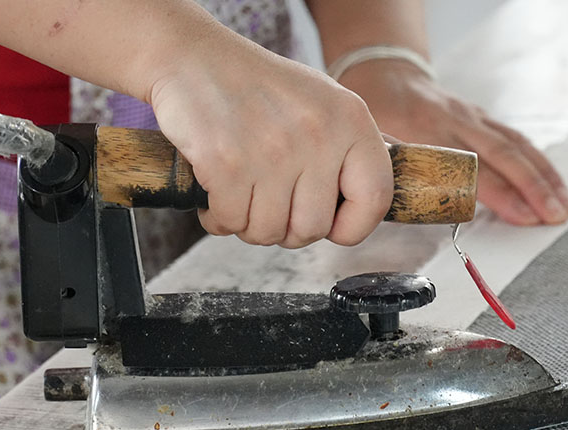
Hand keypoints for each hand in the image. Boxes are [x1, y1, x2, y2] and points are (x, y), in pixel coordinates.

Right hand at [148, 28, 392, 247]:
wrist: (192, 58)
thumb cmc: (257, 90)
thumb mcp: (321, 105)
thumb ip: (348, 153)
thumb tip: (368, 207)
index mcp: (349, 120)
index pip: (375, 198)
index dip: (353, 227)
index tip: (332, 227)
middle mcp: (316, 134)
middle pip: (312, 229)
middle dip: (286, 230)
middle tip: (270, 206)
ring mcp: (272, 151)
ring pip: (268, 233)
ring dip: (249, 225)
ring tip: (242, 195)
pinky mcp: (227, 164)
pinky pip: (230, 223)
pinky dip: (217, 218)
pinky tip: (215, 194)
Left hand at [338, 59, 567, 225]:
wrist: (387, 75)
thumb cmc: (379, 116)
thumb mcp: (376, 147)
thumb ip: (391, 176)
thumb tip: (402, 216)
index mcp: (429, 132)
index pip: (473, 168)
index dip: (502, 194)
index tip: (524, 216)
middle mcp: (459, 122)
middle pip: (506, 156)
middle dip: (536, 188)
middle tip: (555, 216)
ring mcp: (474, 118)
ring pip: (519, 146)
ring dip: (546, 177)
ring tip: (565, 205)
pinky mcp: (482, 117)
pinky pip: (517, 139)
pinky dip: (538, 162)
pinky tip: (554, 183)